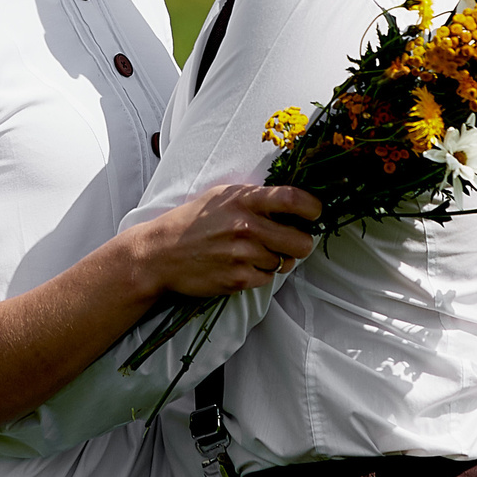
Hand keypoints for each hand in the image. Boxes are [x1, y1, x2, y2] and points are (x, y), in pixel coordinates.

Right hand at [131, 183, 323, 299]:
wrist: (161, 253)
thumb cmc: (194, 222)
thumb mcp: (221, 197)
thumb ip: (255, 197)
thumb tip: (293, 202)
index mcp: (244, 200)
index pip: (293, 199)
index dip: (313, 207)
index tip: (315, 213)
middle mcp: (246, 227)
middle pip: (301, 241)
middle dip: (302, 244)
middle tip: (292, 242)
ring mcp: (242, 255)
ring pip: (284, 262)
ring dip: (277, 260)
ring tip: (255, 253)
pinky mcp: (237, 279)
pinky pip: (267, 279)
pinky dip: (260, 275)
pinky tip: (243, 266)